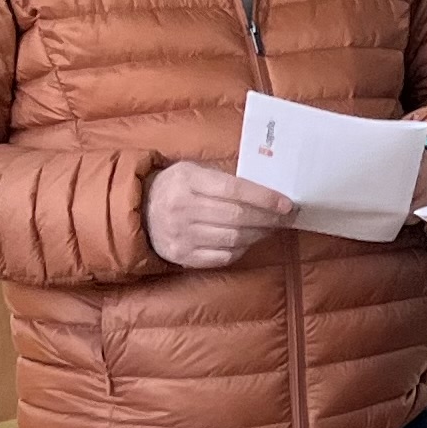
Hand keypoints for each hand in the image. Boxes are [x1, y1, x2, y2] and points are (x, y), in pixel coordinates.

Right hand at [146, 160, 296, 268]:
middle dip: (268, 218)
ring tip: (272, 227)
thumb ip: (225, 179)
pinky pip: (222, 256)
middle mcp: (182, 209)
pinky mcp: (182, 256)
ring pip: (233, 239)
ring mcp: (181, 235)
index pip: (233, 190)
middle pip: (237, 217)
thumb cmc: (176, 186)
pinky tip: (250, 240)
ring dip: (259, 234)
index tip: (287, 203)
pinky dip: (242, 249)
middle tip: (287, 217)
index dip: (264, 198)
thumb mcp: (193, 171)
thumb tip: (268, 192)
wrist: (139, 211)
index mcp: (187, 181)